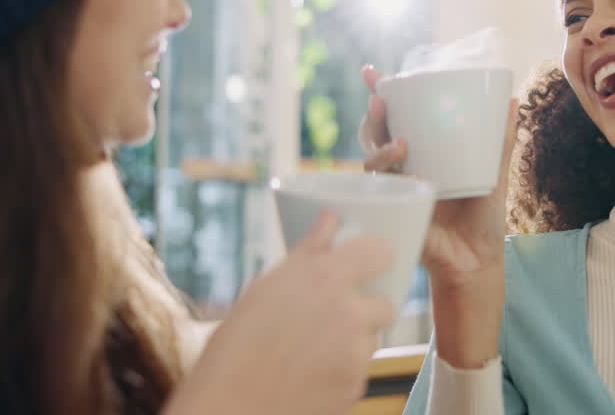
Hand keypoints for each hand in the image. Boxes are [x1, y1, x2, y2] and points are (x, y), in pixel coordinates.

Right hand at [166, 212, 394, 414]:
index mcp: (326, 277)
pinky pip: (359, 372)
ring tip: (311, 350)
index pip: (381, 252)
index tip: (371, 263)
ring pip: (371, 340)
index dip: (378, 257)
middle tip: (334, 317)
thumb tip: (330, 218)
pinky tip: (310, 374)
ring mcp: (356, 353)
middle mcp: (349, 312)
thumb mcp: (266, 287)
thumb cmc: (237, 343)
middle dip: (365, 310)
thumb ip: (308, 252)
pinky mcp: (356, 386)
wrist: (229, 405)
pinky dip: (342, 372)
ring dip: (353, 343)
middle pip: (384, 305)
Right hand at [359, 65, 515, 367]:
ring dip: (379, 147)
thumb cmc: (483, 217)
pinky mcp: (397, 212)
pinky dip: (393, 181)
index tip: (372, 72)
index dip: (379, 94)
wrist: (479, 259)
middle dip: (372, 114)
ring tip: (400, 142)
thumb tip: (513, 99)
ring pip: (372, 161)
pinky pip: (385, 193)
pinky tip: (408, 175)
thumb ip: (500, 139)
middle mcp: (402, 168)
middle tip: (378, 98)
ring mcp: (396, 190)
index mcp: (421, 153)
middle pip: (375, 134)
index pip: (394, 118)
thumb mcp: (495, 172)